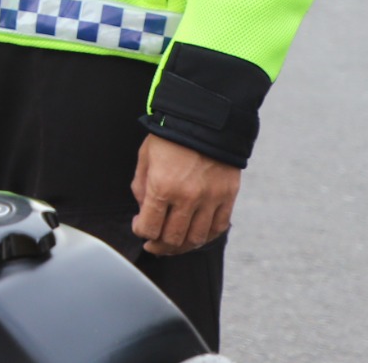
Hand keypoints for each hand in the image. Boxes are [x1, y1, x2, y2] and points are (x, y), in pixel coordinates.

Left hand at [130, 133, 240, 255]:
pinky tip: (196, 234)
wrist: (206, 121)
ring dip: (182, 246)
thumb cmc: (170, 137)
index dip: (140, 233)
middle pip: (172, 239)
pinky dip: (206, 236)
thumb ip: (141, 186)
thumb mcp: (145, 157)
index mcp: (161, 187)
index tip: (139, 228)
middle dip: (159, 245)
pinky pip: (218, 228)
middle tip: (154, 243)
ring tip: (173, 243)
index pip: (149, 227)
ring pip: (196, 239)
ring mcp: (210, 199)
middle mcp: (187, 198)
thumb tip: (143, 210)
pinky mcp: (227, 197)